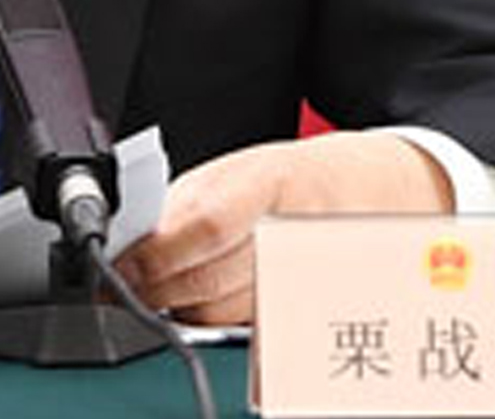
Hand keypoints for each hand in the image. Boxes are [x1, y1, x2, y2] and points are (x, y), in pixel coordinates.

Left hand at [113, 131, 452, 325]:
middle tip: (121, 285)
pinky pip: (243, 325)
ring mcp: (309, 277)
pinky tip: (199, 297)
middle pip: (208, 280)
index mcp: (276, 181)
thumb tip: (132, 240)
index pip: (205, 226)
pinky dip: (211, 316)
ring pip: (221, 313)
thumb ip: (188, 203)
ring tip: (156, 287)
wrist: (376, 192)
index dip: (155, 253)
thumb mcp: (241, 168)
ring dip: (177, 306)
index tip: (118, 264)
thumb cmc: (299, 177)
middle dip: (152, 288)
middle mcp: (297, 232)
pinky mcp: (309, 309)